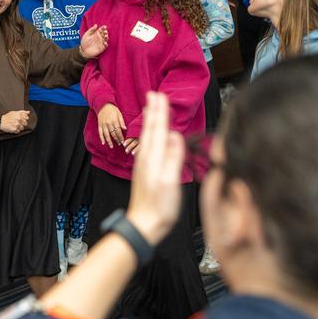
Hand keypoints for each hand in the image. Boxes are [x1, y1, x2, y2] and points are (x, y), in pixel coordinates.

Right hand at [0, 110, 29, 133]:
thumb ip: (22, 112)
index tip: (21, 119)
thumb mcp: (14, 112)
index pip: (27, 118)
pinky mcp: (15, 129)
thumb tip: (28, 112)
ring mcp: (17, 125)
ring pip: (22, 128)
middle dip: (22, 123)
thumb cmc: (7, 116)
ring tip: (14, 125)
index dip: (24, 119)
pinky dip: (16, 130)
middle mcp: (19, 120)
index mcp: (19, 115)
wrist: (1, 121)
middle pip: (25, 123)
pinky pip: (18, 131)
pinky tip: (13, 128)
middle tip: (17, 122)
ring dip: (19, 127)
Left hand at [79, 24, 108, 58]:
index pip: (101, 30)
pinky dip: (106, 44)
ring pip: (106, 39)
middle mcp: (99, 38)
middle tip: (105, 32)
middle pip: (104, 34)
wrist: (83, 51)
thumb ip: (91, 30)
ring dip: (106, 38)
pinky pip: (105, 46)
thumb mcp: (86, 35)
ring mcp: (101, 43)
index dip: (103, 28)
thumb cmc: (84, 42)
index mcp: (96, 34)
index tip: (105, 26)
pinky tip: (105, 43)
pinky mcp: (101, 48)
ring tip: (105, 36)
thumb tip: (96, 25)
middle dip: (106, 32)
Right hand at [96, 103, 125, 147]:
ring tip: (111, 146)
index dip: (120, 137)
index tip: (123, 141)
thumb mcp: (119, 114)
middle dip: (116, 140)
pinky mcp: (99, 125)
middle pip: (113, 134)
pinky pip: (100, 133)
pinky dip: (101, 138)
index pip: (118, 131)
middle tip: (119, 144)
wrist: (103, 105)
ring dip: (109, 141)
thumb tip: (125, 129)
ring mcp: (103, 124)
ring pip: (106, 135)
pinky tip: (103, 143)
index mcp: (114, 121)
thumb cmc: (113, 109)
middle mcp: (108, 123)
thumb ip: (122, 122)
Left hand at [126, 92, 184, 245]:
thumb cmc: (159, 206)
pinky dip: (150, 135)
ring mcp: (144, 165)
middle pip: (150, 129)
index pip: (157, 129)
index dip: (160, 112)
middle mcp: (146, 158)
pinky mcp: (145, 172)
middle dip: (153, 111)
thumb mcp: (170, 181)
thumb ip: (172, 157)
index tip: (160, 95)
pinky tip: (151, 136)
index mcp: (153, 158)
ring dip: (151, 121)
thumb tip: (174, 135)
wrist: (143, 225)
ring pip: (148, 137)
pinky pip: (148, 146)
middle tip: (153, 93)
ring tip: (151, 108)